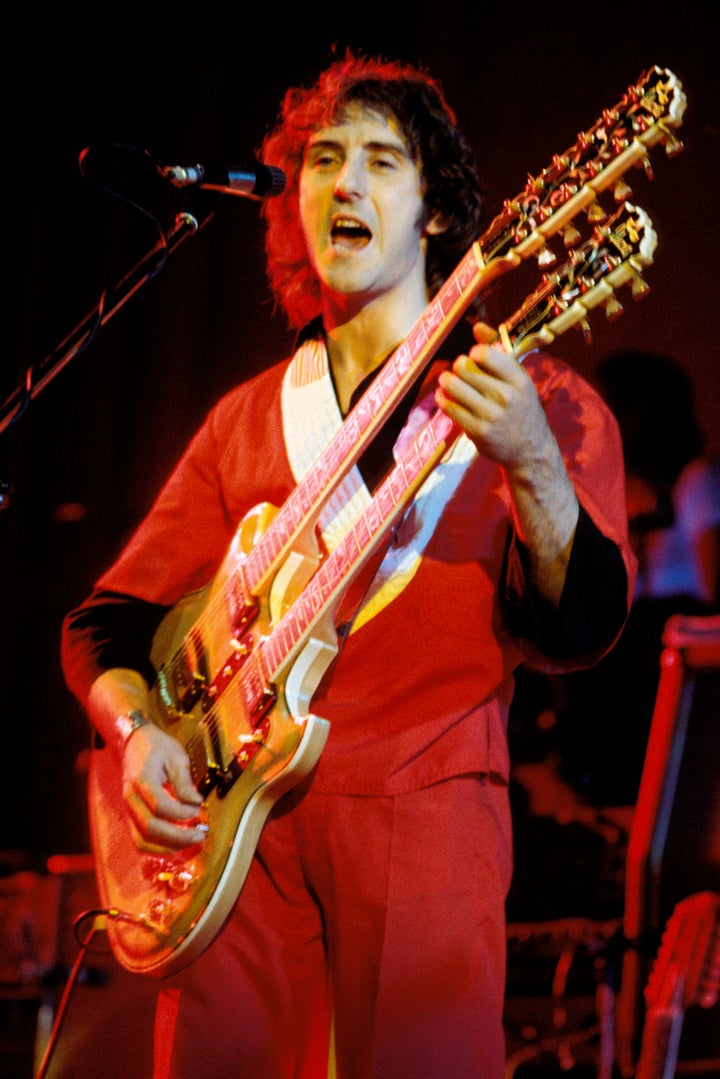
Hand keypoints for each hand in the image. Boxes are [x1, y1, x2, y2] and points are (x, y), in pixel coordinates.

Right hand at [122, 723, 206, 850]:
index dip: (181, 812)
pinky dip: (157, 848)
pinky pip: (139, 840)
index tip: (198, 808)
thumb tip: (196, 802)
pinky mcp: (131, 817)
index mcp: (141, 780)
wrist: (134, 743)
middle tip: (200, 835)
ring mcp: (128, 810)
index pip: (159, 805)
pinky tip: (175, 845)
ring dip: (168, 846)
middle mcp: (130, 799)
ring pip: (142, 840)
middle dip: (177, 837)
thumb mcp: (175, 755)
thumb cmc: (157, 747)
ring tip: (191, 841)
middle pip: (150, 828)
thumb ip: (184, 780)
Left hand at [435, 322, 553, 470]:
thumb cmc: (521, 408)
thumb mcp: (518, 380)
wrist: (530, 450)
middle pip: (465, 368)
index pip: (486, 354)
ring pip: (454, 387)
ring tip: (446, 381)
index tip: (474, 357)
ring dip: (446, 382)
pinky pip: (450, 408)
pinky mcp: (477, 431)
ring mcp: (491, 416)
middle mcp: (507, 397)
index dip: (475, 353)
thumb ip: (498, 352)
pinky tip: (442, 396)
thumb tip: (477, 327)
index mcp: (519, 380)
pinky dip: (442, 400)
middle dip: (458, 367)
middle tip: (458, 370)